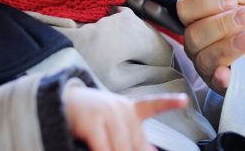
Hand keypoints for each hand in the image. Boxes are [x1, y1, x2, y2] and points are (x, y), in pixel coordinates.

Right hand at [63, 85, 187, 150]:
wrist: (60, 105)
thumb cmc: (91, 118)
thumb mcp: (114, 124)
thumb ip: (132, 138)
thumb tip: (150, 150)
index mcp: (129, 107)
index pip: (153, 104)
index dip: (169, 102)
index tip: (184, 99)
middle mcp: (120, 108)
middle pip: (135, 141)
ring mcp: (106, 113)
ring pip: (121, 146)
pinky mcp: (90, 122)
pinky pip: (102, 146)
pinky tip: (106, 150)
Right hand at [177, 0, 244, 96]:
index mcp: (199, 18)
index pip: (185, 7)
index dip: (206, 3)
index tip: (232, 1)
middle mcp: (197, 42)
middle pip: (194, 33)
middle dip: (222, 23)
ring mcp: (207, 65)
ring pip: (204, 56)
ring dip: (227, 44)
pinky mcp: (222, 84)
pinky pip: (214, 81)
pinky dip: (220, 76)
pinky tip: (229, 70)